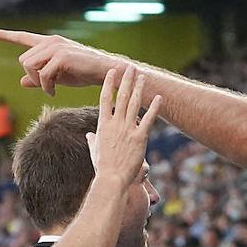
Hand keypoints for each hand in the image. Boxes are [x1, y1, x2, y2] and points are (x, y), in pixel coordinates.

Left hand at [0, 29, 124, 94]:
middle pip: (24, 61)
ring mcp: (56, 48)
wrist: (106, 71)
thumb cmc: (84, 73)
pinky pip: (43, 75)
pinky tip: (54, 91)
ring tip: (52, 88)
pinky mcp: (61, 57)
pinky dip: (46, 87)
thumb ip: (39, 78)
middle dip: (32, 77)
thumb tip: (22, 82)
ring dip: (39, 82)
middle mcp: (51, 42)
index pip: (23, 37)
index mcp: (49, 44)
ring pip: (30, 67)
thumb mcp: (58, 76)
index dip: (6, 36)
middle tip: (47, 86)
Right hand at [87, 66, 162, 186]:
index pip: (105, 98)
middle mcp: (115, 123)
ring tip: (143, 76)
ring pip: (134, 104)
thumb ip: (92, 140)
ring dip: (139, 88)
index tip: (112, 72)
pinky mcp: (140, 138)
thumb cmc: (102, 167)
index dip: (109, 83)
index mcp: (103, 125)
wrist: (112, 178)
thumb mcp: (95, 151)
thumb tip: (89, 136)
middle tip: (130, 67)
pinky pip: (148, 119)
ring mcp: (128, 129)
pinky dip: (154, 107)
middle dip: (126, 80)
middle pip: (122, 96)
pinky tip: (158, 97)